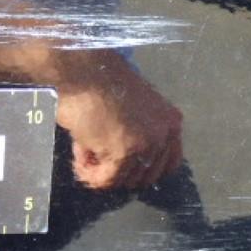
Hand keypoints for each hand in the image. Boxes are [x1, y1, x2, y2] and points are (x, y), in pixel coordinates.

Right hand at [56, 58, 182, 189]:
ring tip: (84, 149)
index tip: (122, 168)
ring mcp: (147, 144)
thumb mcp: (131, 109)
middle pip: (145, 176)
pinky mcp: (125, 152)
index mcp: (171, 121)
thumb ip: (137, 133)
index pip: (168, 164)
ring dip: (100, 170)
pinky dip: (89, 173)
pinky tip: (79, 156)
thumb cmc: (99, 84)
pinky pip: (105, 179)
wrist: (82, 71)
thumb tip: (125, 165)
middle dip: (119, 171)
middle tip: (95, 156)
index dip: (141, 169)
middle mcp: (166, 134)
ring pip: (123, 179)